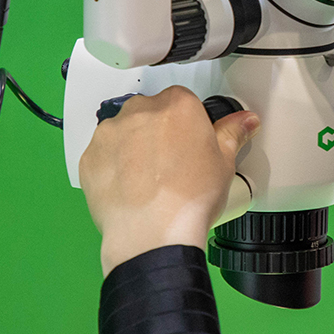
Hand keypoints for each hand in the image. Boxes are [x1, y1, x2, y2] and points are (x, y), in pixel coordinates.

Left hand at [78, 87, 259, 275]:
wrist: (152, 233)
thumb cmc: (188, 199)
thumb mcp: (225, 163)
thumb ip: (232, 133)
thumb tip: (244, 121)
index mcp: (177, 105)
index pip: (182, 100)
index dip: (187, 124)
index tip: (190, 142)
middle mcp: (140, 111)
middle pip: (150, 112)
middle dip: (158, 132)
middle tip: (171, 164)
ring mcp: (110, 133)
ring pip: (123, 132)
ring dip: (133, 147)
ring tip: (148, 180)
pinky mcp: (89, 157)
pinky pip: (102, 155)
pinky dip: (112, 167)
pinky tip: (129, 188)